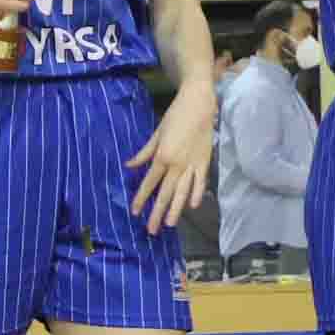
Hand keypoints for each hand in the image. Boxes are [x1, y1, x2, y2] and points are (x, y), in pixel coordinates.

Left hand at [129, 79, 215, 231]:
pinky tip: (192, 206)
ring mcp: (192, 164)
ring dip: (176, 209)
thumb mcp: (157, 133)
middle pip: (165, 193)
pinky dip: (197, 194)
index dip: (141, 198)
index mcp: (162, 156)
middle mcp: (177, 164)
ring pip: (182, 192)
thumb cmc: (175, 116)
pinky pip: (200, 182)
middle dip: (157, 213)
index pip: (149, 183)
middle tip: (152, 229)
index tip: (135, 212)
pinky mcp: (205, 162)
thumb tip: (130, 165)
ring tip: (170, 224)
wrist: (199, 104)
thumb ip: (144, 152)